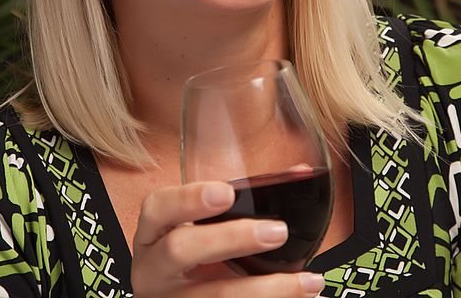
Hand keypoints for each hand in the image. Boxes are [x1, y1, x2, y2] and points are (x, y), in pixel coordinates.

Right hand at [130, 181, 326, 297]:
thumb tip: (299, 173)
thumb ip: (243, 202)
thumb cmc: (197, 256)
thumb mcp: (203, 228)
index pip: (158, 208)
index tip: (226, 192)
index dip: (189, 198)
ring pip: (215, 295)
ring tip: (307, 281)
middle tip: (277, 231)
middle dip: (232, 238)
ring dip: (267, 288)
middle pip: (181, 249)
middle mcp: (153, 268)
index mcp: (154, 234)